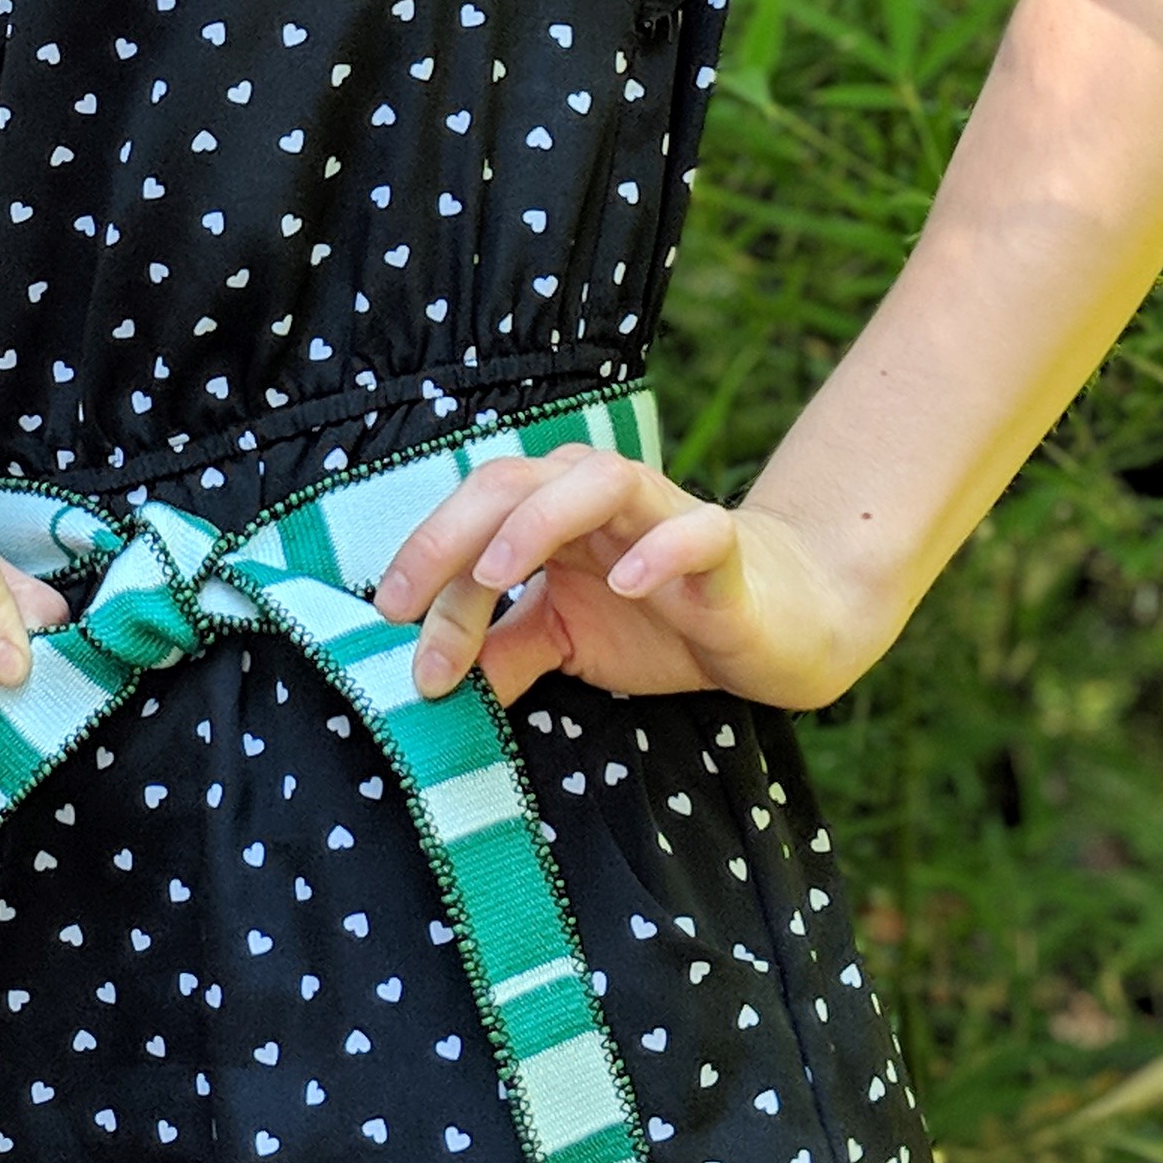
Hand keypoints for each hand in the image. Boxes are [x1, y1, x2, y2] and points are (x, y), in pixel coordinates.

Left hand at [373, 449, 881, 713]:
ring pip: (598, 479)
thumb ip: (501, 651)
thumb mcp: (563, 641)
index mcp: (551, 512)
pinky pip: (697, 531)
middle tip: (407, 605)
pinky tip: (629, 582)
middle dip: (450, 535)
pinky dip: (662, 548)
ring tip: (498, 574)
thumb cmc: (659, 620)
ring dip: (539, 521)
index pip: (474, 515)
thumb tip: (428, 683)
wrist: (771, 627)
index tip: (391, 626)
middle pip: (514, 480)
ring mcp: (663, 516)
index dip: (426, 563)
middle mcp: (598, 499)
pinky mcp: (724, 550)